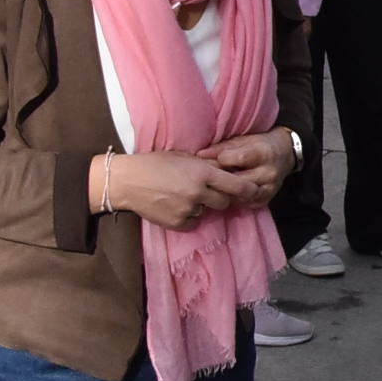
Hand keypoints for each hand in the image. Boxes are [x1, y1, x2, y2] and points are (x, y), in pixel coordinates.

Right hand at [109, 152, 246, 228]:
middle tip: (208, 191)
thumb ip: (206, 164)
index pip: (237, 185)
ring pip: (207, 211)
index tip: (254, 191)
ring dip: (201, 206)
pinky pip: (192, 222)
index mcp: (203, 173)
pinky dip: (188, 216)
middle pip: (224, 201)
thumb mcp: (185, 157)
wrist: (127, 180)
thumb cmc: (155, 163)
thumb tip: (227, 168)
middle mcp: (198, 192)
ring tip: (184, 195)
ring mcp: (187, 209)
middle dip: (220, 197)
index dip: (247, 189)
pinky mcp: (177, 223)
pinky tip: (175, 205)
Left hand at [201, 128, 298, 207]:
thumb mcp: (242, 140)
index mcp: (263, 153)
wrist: (285, 153)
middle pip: (236, 180)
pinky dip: (233, 199)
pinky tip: (227, 193)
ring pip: (238, 195)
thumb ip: (221, 148)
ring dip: (225, 191)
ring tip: (215, 186)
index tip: (213, 159)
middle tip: (208, 177)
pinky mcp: (266, 199)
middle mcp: (268, 172)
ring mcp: (269, 188)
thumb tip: (199, 154)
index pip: (236, 158)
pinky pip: (244, 204)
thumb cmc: (259, 144)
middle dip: (220, 179)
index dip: (220, 159)